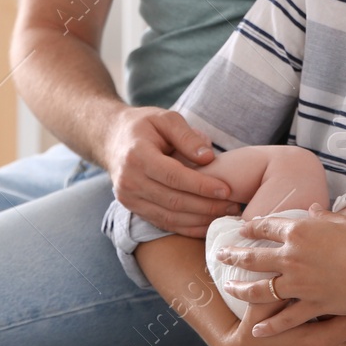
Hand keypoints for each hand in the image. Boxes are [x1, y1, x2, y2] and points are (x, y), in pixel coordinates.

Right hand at [102, 108, 237, 236]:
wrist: (111, 139)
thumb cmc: (144, 126)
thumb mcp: (166, 118)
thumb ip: (187, 135)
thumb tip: (208, 158)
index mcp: (137, 155)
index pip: (174, 176)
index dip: (201, 185)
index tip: (227, 189)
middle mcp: (130, 180)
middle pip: (173, 200)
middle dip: (207, 206)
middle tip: (234, 205)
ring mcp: (129, 198)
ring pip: (169, 217)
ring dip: (200, 220)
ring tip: (226, 215)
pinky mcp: (132, 208)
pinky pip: (163, 223)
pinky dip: (187, 227)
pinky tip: (208, 224)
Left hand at [214, 207, 345, 334]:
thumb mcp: (343, 223)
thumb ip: (323, 218)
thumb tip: (312, 209)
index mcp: (298, 233)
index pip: (266, 228)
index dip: (251, 228)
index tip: (241, 230)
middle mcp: (292, 258)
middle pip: (253, 257)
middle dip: (233, 256)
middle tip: (220, 255)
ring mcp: (299, 285)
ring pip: (260, 290)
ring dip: (240, 290)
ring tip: (228, 289)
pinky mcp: (310, 306)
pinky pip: (284, 319)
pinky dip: (269, 326)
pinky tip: (256, 330)